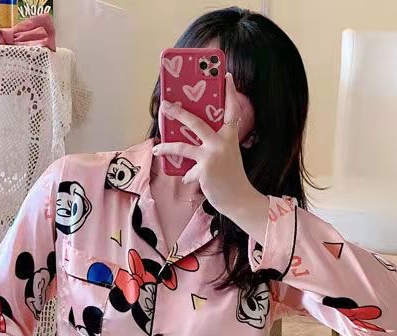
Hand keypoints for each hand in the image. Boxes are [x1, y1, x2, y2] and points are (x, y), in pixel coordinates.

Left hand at [152, 72, 268, 235]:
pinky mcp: (204, 170)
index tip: (226, 76)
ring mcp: (212, 155)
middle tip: (166, 105)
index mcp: (230, 136)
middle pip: (196, 122)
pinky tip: (190, 180)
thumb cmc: (232, 178)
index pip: (231, 110)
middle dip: (178, 113)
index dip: (229, 92)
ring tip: (157, 147)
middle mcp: (222, 142)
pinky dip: (188, 177)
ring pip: (182, 147)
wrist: (239, 199)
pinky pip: (188, 172)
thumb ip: (214, 147)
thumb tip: (190, 148)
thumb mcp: (228, 157)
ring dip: (167, 147)